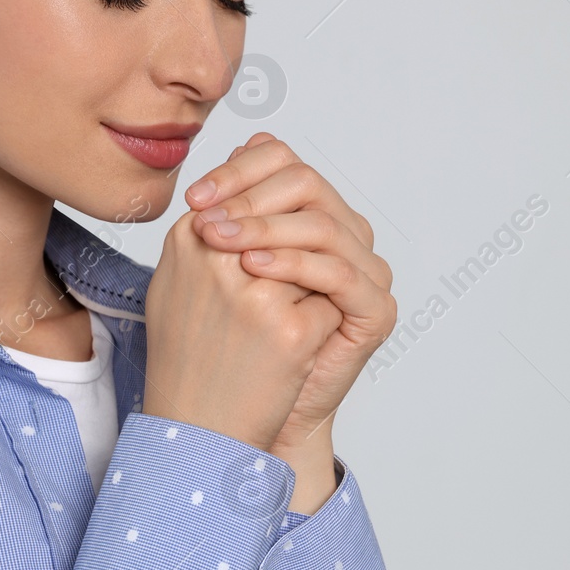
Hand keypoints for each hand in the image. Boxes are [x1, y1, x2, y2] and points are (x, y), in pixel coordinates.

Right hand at [140, 181, 343, 455]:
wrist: (196, 431)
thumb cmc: (193, 354)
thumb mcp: (188, 276)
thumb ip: (222, 209)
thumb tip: (257, 146)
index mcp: (190, 238)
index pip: (256, 179)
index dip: (283, 198)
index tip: (282, 233)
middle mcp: (218, 257)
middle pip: (298, 209)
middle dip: (312, 231)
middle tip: (303, 271)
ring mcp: (255, 292)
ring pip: (321, 253)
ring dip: (319, 276)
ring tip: (302, 306)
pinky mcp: (288, 329)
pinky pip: (330, 300)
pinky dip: (325, 319)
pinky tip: (303, 346)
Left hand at [183, 134, 395, 497]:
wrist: (244, 414)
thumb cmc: (227, 344)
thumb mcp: (217, 266)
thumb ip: (226, 213)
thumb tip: (225, 154)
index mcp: (312, 218)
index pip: (287, 165)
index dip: (239, 172)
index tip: (193, 198)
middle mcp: (346, 238)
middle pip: (309, 185)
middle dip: (250, 196)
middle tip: (203, 218)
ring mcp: (366, 273)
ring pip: (323, 225)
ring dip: (266, 226)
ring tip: (219, 240)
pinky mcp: (376, 311)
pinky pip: (340, 272)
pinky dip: (295, 264)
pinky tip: (254, 268)